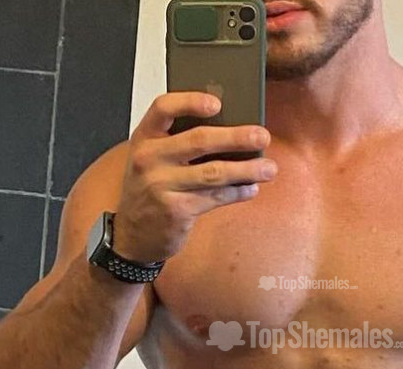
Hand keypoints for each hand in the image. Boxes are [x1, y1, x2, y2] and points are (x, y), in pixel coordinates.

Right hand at [113, 92, 277, 261]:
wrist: (133, 234)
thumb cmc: (150, 189)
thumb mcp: (153, 160)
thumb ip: (179, 142)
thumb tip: (232, 129)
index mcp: (144, 138)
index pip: (163, 108)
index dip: (190, 101)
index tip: (217, 102)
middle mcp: (149, 159)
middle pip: (199, 140)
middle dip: (236, 137)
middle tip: (262, 136)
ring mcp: (161, 185)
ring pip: (213, 172)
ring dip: (246, 170)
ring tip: (269, 168)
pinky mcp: (176, 210)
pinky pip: (215, 197)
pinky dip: (238, 192)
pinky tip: (251, 188)